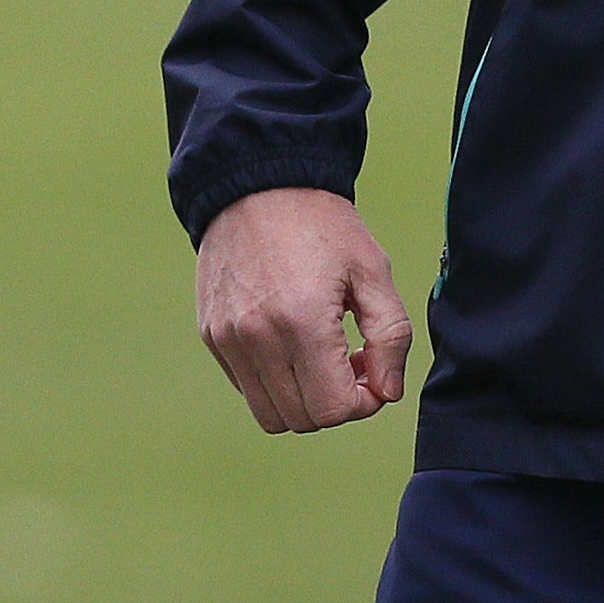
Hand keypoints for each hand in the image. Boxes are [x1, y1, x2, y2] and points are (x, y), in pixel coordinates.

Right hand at [195, 185, 412, 433]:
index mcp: (303, 321)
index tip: (370, 367)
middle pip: (303, 419)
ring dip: (303, 398)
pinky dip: (274, 381)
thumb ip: (391, 337)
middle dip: (335, 401)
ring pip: (270, 414)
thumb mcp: (373, 270)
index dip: (364, 401)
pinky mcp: (212, 335)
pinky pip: (247, 388)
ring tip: (319, 354)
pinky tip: (290, 341)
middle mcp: (258, 338)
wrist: (258, 183)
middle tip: (349, 359)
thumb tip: (387, 393)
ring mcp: (228, 339)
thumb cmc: (322, 224)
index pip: (334, 410)